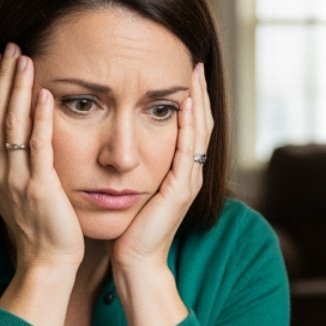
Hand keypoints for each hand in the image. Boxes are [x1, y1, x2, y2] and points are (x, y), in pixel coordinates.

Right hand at [0, 43, 83, 276]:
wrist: (47, 263)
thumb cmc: (43, 228)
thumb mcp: (25, 189)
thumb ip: (24, 162)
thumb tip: (29, 136)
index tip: (1, 59)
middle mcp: (0, 170)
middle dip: (3, 77)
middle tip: (11, 46)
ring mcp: (16, 178)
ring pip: (11, 124)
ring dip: (17, 88)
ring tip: (24, 58)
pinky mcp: (39, 187)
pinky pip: (37, 146)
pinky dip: (39, 118)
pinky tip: (44, 94)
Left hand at [109, 62, 213, 275]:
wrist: (136, 262)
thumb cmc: (130, 231)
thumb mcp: (136, 191)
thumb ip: (137, 169)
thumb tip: (123, 147)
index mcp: (181, 172)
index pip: (192, 128)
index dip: (192, 100)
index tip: (186, 72)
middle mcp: (191, 173)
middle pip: (203, 124)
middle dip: (200, 93)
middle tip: (197, 63)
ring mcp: (189, 181)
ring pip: (200, 132)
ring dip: (198, 102)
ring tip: (195, 75)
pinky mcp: (180, 190)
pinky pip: (188, 151)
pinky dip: (188, 126)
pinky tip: (185, 106)